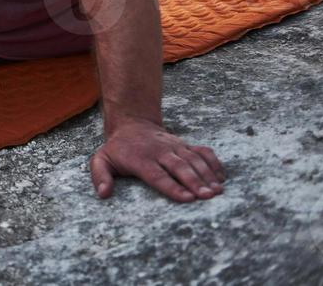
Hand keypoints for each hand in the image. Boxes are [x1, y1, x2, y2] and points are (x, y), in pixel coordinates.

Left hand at [89, 118, 225, 202]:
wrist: (132, 124)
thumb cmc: (117, 149)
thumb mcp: (101, 160)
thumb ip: (100, 176)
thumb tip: (103, 194)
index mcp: (140, 159)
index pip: (158, 175)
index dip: (173, 187)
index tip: (187, 198)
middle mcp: (160, 152)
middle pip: (180, 167)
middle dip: (195, 182)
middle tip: (208, 196)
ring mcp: (175, 147)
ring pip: (193, 160)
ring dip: (207, 175)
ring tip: (218, 190)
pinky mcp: (185, 145)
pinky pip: (202, 152)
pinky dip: (213, 162)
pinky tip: (222, 177)